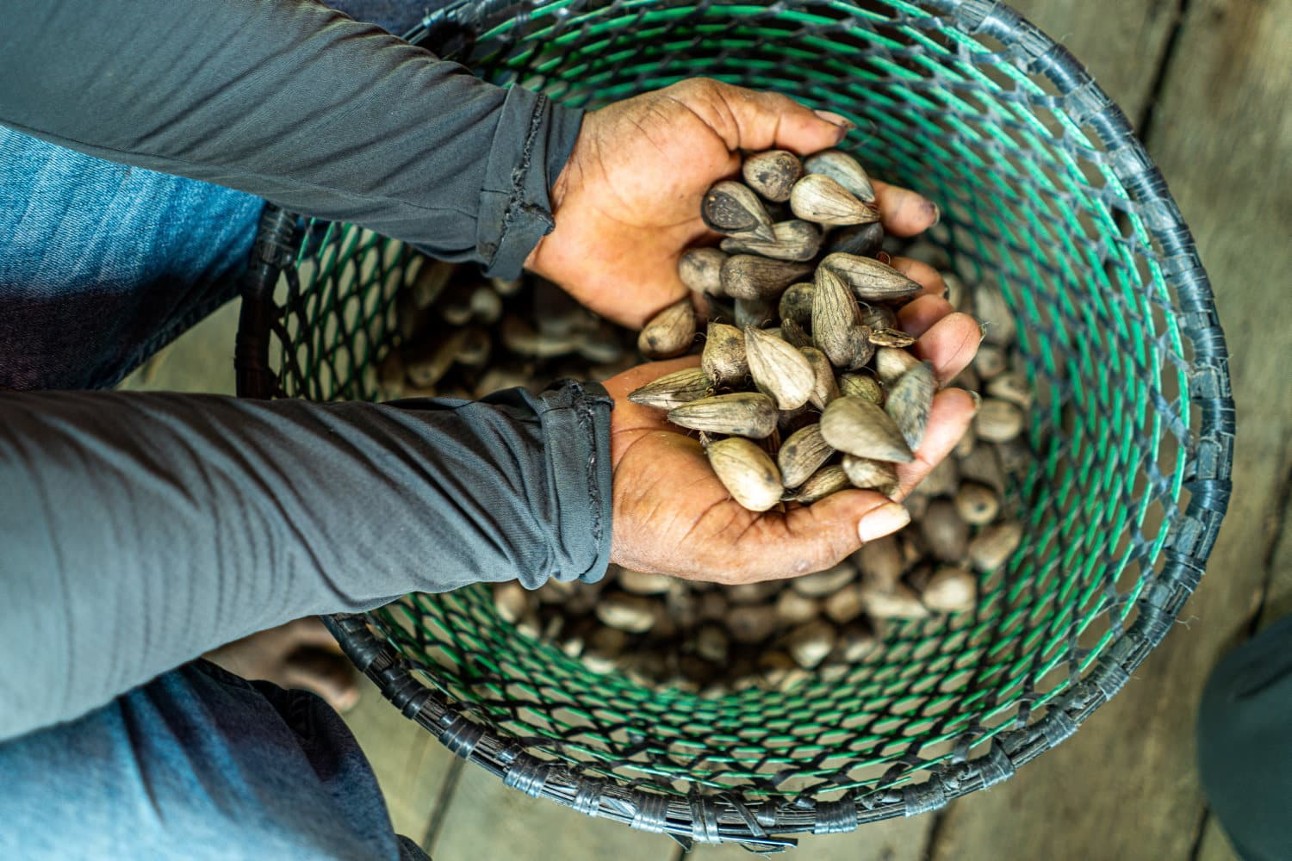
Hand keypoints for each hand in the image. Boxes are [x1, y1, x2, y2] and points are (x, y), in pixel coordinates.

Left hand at [525, 78, 941, 328]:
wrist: (558, 199)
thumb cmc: (630, 142)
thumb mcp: (706, 108)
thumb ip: (775, 122)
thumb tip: (845, 131)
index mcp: (771, 195)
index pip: (841, 206)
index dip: (884, 213)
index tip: (921, 225)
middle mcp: (765, 248)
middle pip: (840, 271)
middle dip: (890, 285)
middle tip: (936, 303)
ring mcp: (740, 294)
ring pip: (811, 318)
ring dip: (861, 335)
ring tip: (909, 347)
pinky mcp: (708, 332)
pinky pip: (757, 352)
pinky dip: (797, 369)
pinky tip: (841, 385)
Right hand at [602, 271, 978, 583]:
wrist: (579, 465)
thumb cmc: (654, 524)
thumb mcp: (735, 549)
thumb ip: (814, 537)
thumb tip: (897, 512)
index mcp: (812, 494)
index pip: (883, 465)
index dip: (925, 433)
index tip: (962, 399)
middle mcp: (802, 440)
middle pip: (876, 398)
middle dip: (921, 364)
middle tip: (959, 326)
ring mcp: (774, 391)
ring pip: (845, 352)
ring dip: (886, 321)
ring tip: (926, 288)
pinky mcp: (742, 351)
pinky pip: (790, 321)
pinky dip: (824, 296)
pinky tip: (858, 266)